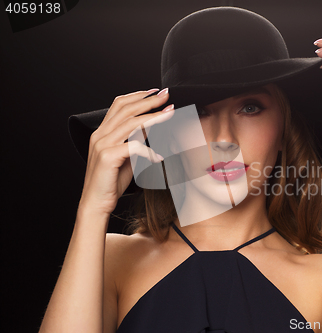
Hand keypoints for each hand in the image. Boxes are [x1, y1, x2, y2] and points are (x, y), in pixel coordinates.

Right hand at [79, 88, 174, 215]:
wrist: (96, 203)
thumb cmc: (112, 181)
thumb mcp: (126, 157)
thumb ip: (135, 141)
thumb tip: (153, 128)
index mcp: (102, 132)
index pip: (119, 105)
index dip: (137, 96)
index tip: (155, 92)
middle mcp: (100, 135)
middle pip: (126, 109)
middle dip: (149, 101)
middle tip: (167, 96)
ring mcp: (102, 145)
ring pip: (132, 124)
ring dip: (154, 117)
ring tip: (170, 114)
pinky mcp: (107, 157)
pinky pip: (134, 147)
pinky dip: (149, 151)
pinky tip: (159, 158)